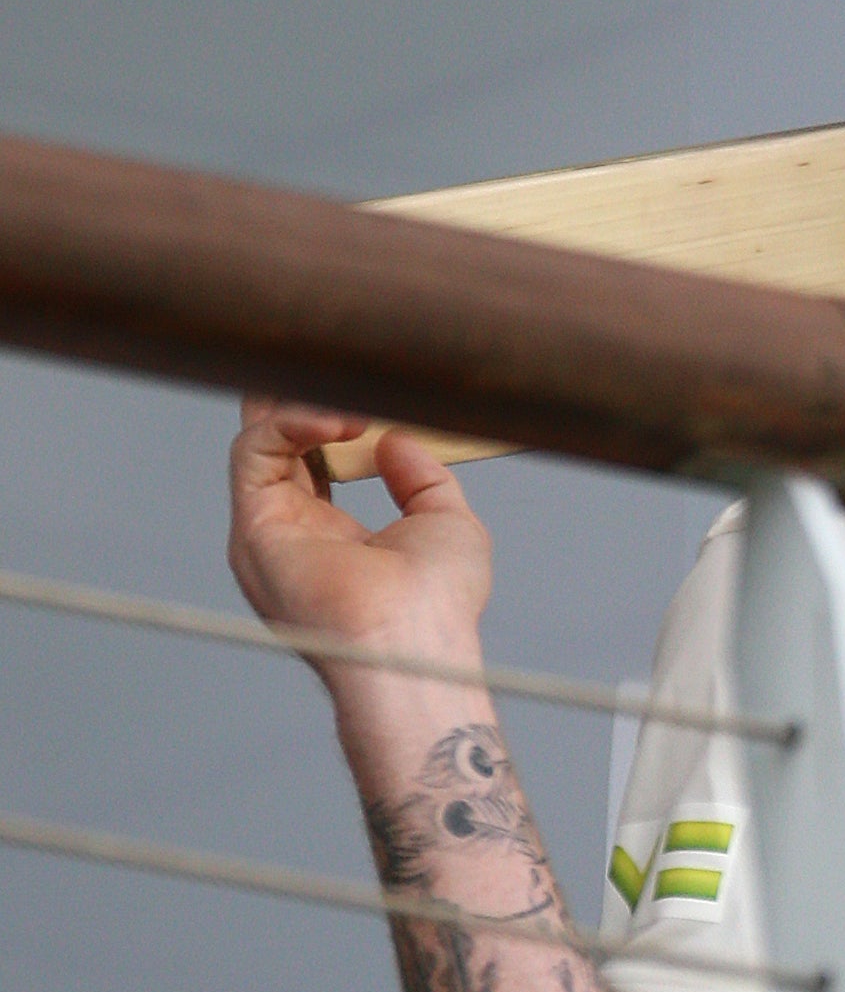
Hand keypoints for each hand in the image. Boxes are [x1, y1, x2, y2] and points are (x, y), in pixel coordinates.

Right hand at [226, 402, 492, 673]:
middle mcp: (291, 530)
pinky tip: (340, 416)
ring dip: (302, 400)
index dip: (329, 411)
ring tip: (349, 382)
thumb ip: (420, 476)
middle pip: (276, 442)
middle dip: (296, 393)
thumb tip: (394, 437)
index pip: (313, 456)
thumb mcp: (445, 521)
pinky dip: (292, 422)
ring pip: (261, 438)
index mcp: (332, 533)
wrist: (413, 641)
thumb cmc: (438, 600)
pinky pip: (256, 452)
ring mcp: (268, 529)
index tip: (356, 375)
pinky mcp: (253, 525)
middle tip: (324, 351)